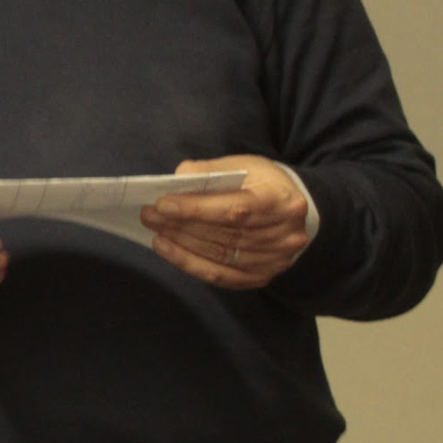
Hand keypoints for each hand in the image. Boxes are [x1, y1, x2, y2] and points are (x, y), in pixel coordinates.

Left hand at [141, 155, 310, 289]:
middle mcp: (284, 236)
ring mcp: (275, 260)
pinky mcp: (263, 276)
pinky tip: (169, 251)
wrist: (293, 208)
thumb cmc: (263, 183)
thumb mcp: (244, 165)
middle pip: (225, 235)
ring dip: (181, 245)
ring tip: (155, 232)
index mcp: (282, 202)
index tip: (163, 205)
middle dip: (181, 226)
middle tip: (149, 216)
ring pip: (220, 257)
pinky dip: (191, 264)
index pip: (236, 210)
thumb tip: (177, 179)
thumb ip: (211, 170)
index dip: (197, 209)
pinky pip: (222, 277)